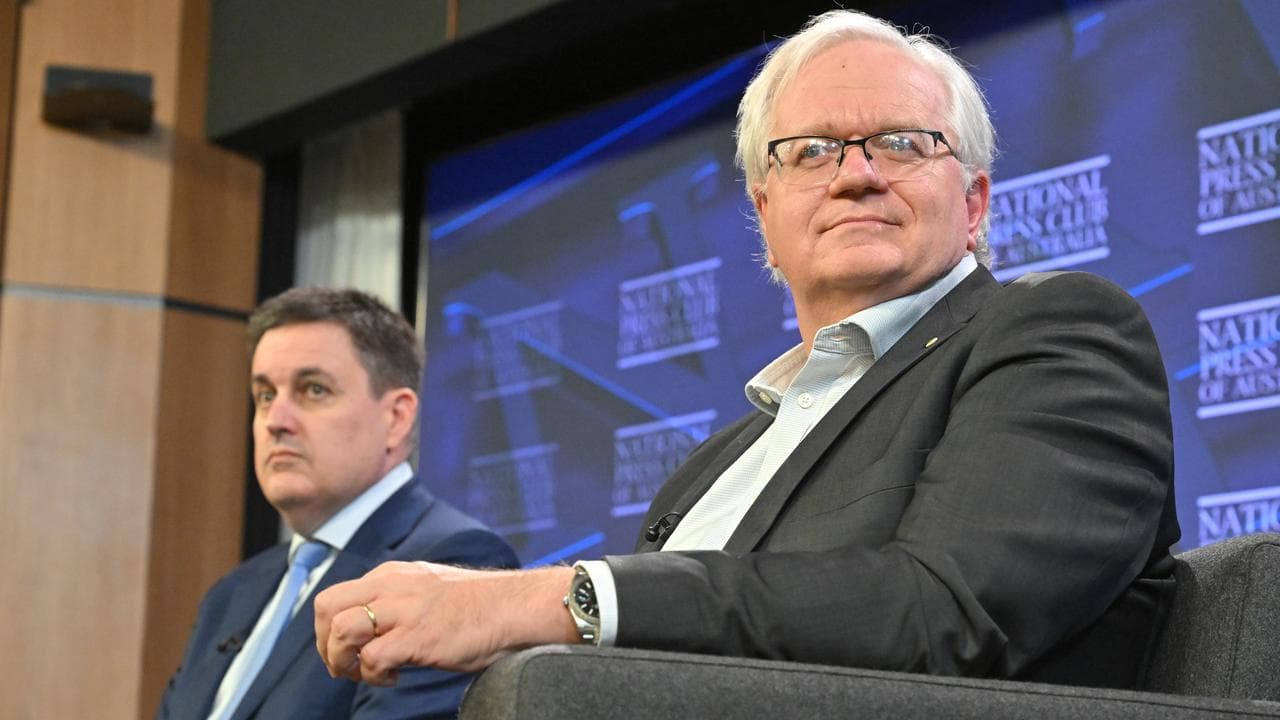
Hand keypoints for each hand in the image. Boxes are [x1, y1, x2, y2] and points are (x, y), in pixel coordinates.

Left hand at [314, 562, 577, 684]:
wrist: (513, 607)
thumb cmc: (478, 605)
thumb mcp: (427, 588)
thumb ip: (398, 599)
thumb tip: (373, 628)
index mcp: (391, 575)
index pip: (337, 596)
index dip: (329, 630)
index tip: (346, 651)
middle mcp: (391, 587)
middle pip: (326, 606)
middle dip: (324, 643)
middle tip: (344, 665)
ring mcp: (403, 610)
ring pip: (341, 631)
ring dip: (343, 661)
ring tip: (366, 674)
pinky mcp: (416, 636)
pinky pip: (372, 659)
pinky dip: (374, 676)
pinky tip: (395, 677)